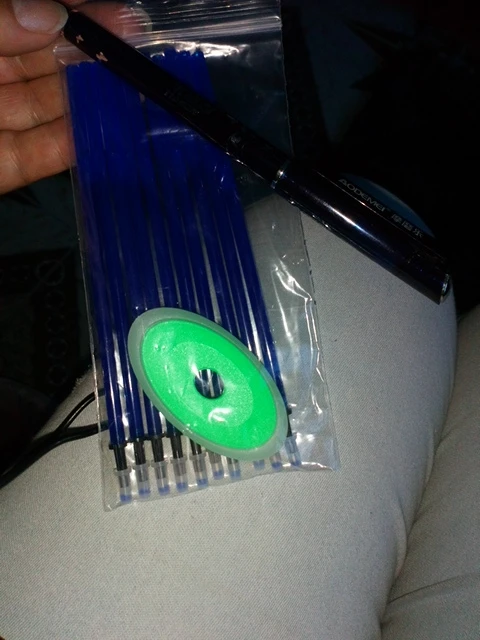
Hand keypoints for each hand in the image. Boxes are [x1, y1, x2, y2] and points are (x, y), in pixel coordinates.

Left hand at [0, 0, 147, 194]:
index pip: (36, 21)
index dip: (76, 15)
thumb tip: (52, 15)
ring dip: (94, 100)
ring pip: (54, 108)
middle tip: (139, 45)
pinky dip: (73, 146)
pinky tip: (106, 133)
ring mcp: (0, 122)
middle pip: (51, 63)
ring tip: (137, 88)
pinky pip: (41, 155)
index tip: (118, 13)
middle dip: (95, 54)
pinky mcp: (3, 166)